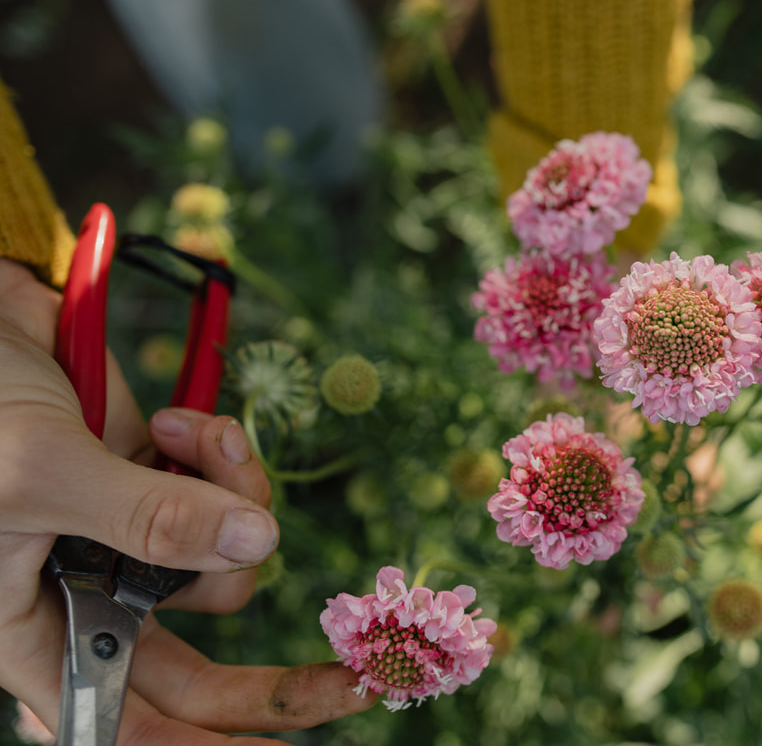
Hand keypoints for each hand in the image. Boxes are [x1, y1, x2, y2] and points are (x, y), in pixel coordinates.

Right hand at [0, 259, 373, 742]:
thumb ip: (147, 515)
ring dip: (236, 495)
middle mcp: (88, 599)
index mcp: (33, 631)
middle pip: (197, 669)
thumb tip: (255, 543)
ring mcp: (133, 541)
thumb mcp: (41, 471)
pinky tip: (183, 418)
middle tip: (356, 675)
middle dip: (275, 675)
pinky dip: (225, 457)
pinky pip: (230, 496)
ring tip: (191, 434)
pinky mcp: (164, 486)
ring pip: (228, 563)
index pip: (121, 725)